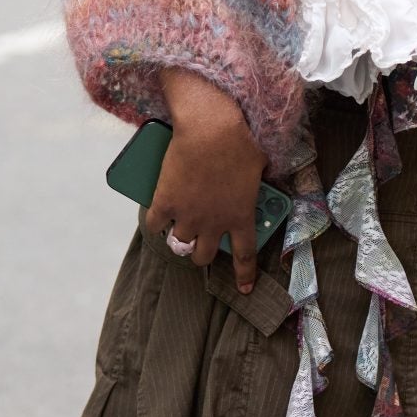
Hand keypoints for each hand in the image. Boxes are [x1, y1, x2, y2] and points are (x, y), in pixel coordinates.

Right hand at [148, 68, 265, 293]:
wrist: (210, 127)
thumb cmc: (241, 140)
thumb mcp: (261, 165)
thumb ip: (257, 182)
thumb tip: (259, 180)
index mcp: (241, 217)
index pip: (244, 256)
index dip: (243, 275)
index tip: (244, 288)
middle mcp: (214, 223)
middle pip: (203, 256)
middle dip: (201, 254)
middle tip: (200, 244)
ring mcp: (188, 215)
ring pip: (179, 244)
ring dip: (179, 239)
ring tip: (178, 230)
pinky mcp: (165, 201)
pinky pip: (155, 224)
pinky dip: (156, 222)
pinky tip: (158, 218)